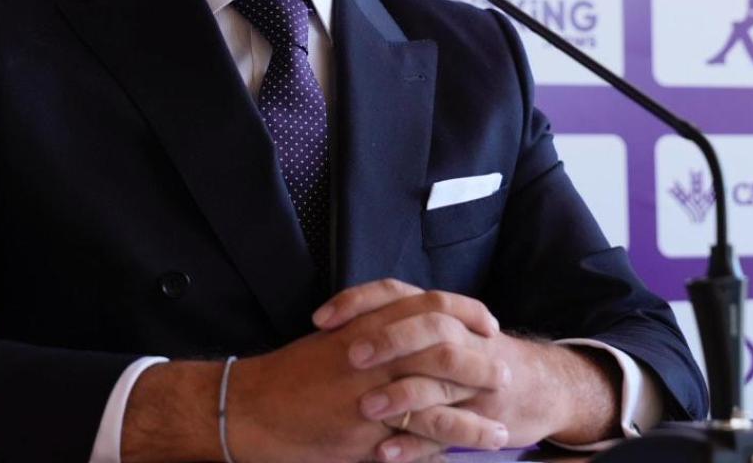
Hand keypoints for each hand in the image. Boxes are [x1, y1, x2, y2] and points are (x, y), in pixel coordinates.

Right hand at [220, 285, 510, 462]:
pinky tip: (467, 453)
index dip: (465, 312)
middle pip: (442, 349)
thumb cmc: (290, 374)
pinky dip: (446, 444)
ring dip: (473, 414)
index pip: (429, 306)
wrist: (248, 407)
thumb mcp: (334, 338)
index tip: (487, 323)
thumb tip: (409, 330)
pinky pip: (414, 438)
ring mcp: (369, 394)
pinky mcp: (363, 433)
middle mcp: (372, 353)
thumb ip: (372, 329)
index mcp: (366, 323)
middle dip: (479, 363)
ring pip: (435, 400)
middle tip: (504, 372)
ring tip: (502, 425)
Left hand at [315, 280, 618, 460]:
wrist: (540, 387)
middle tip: (351, 356)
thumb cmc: (475, 355)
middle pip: (427, 327)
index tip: (321, 319)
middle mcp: (459, 340)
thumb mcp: (443, 329)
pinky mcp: (479, 420)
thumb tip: (344, 319)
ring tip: (366, 408)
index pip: (398, 293)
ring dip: (401, 394)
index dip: (360, 302)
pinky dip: (415, 444)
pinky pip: (446, 432)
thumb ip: (402, 320)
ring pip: (439, 381)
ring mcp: (472, 381)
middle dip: (389, 339)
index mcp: (441, 314)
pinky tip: (385, 452)